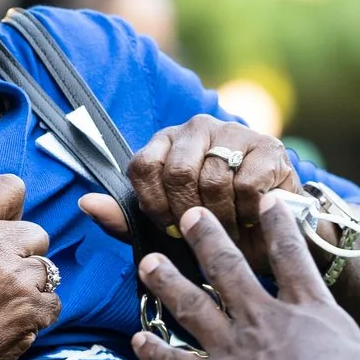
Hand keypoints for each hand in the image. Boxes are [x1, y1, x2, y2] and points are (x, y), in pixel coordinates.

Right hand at [0, 174, 59, 359]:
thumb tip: (3, 224)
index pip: (10, 186)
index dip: (13, 208)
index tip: (8, 225)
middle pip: (37, 232)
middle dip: (25, 254)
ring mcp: (15, 278)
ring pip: (49, 269)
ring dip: (32, 287)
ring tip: (0, 307)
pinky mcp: (32, 309)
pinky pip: (53, 302)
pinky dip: (37, 315)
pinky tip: (9, 325)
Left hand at [112, 116, 303, 275]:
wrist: (274, 232)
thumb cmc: (212, 226)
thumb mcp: (164, 224)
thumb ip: (123, 217)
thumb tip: (85, 203)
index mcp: (166, 141)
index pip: (142, 166)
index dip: (153, 205)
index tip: (168, 226)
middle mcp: (197, 127)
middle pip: (177, 172)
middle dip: (187, 214)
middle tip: (200, 230)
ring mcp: (235, 132)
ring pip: (213, 181)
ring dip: (220, 219)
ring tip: (229, 227)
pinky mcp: (268, 148)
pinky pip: (245, 185)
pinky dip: (246, 212)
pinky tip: (251, 217)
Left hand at [126, 195, 359, 359]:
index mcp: (307, 312)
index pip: (294, 257)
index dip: (280, 225)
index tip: (268, 198)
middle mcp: (263, 320)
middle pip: (229, 269)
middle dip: (208, 239)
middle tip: (189, 216)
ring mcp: (231, 348)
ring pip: (191, 305)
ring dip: (167, 282)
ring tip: (148, 264)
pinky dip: (155, 350)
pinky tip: (137, 340)